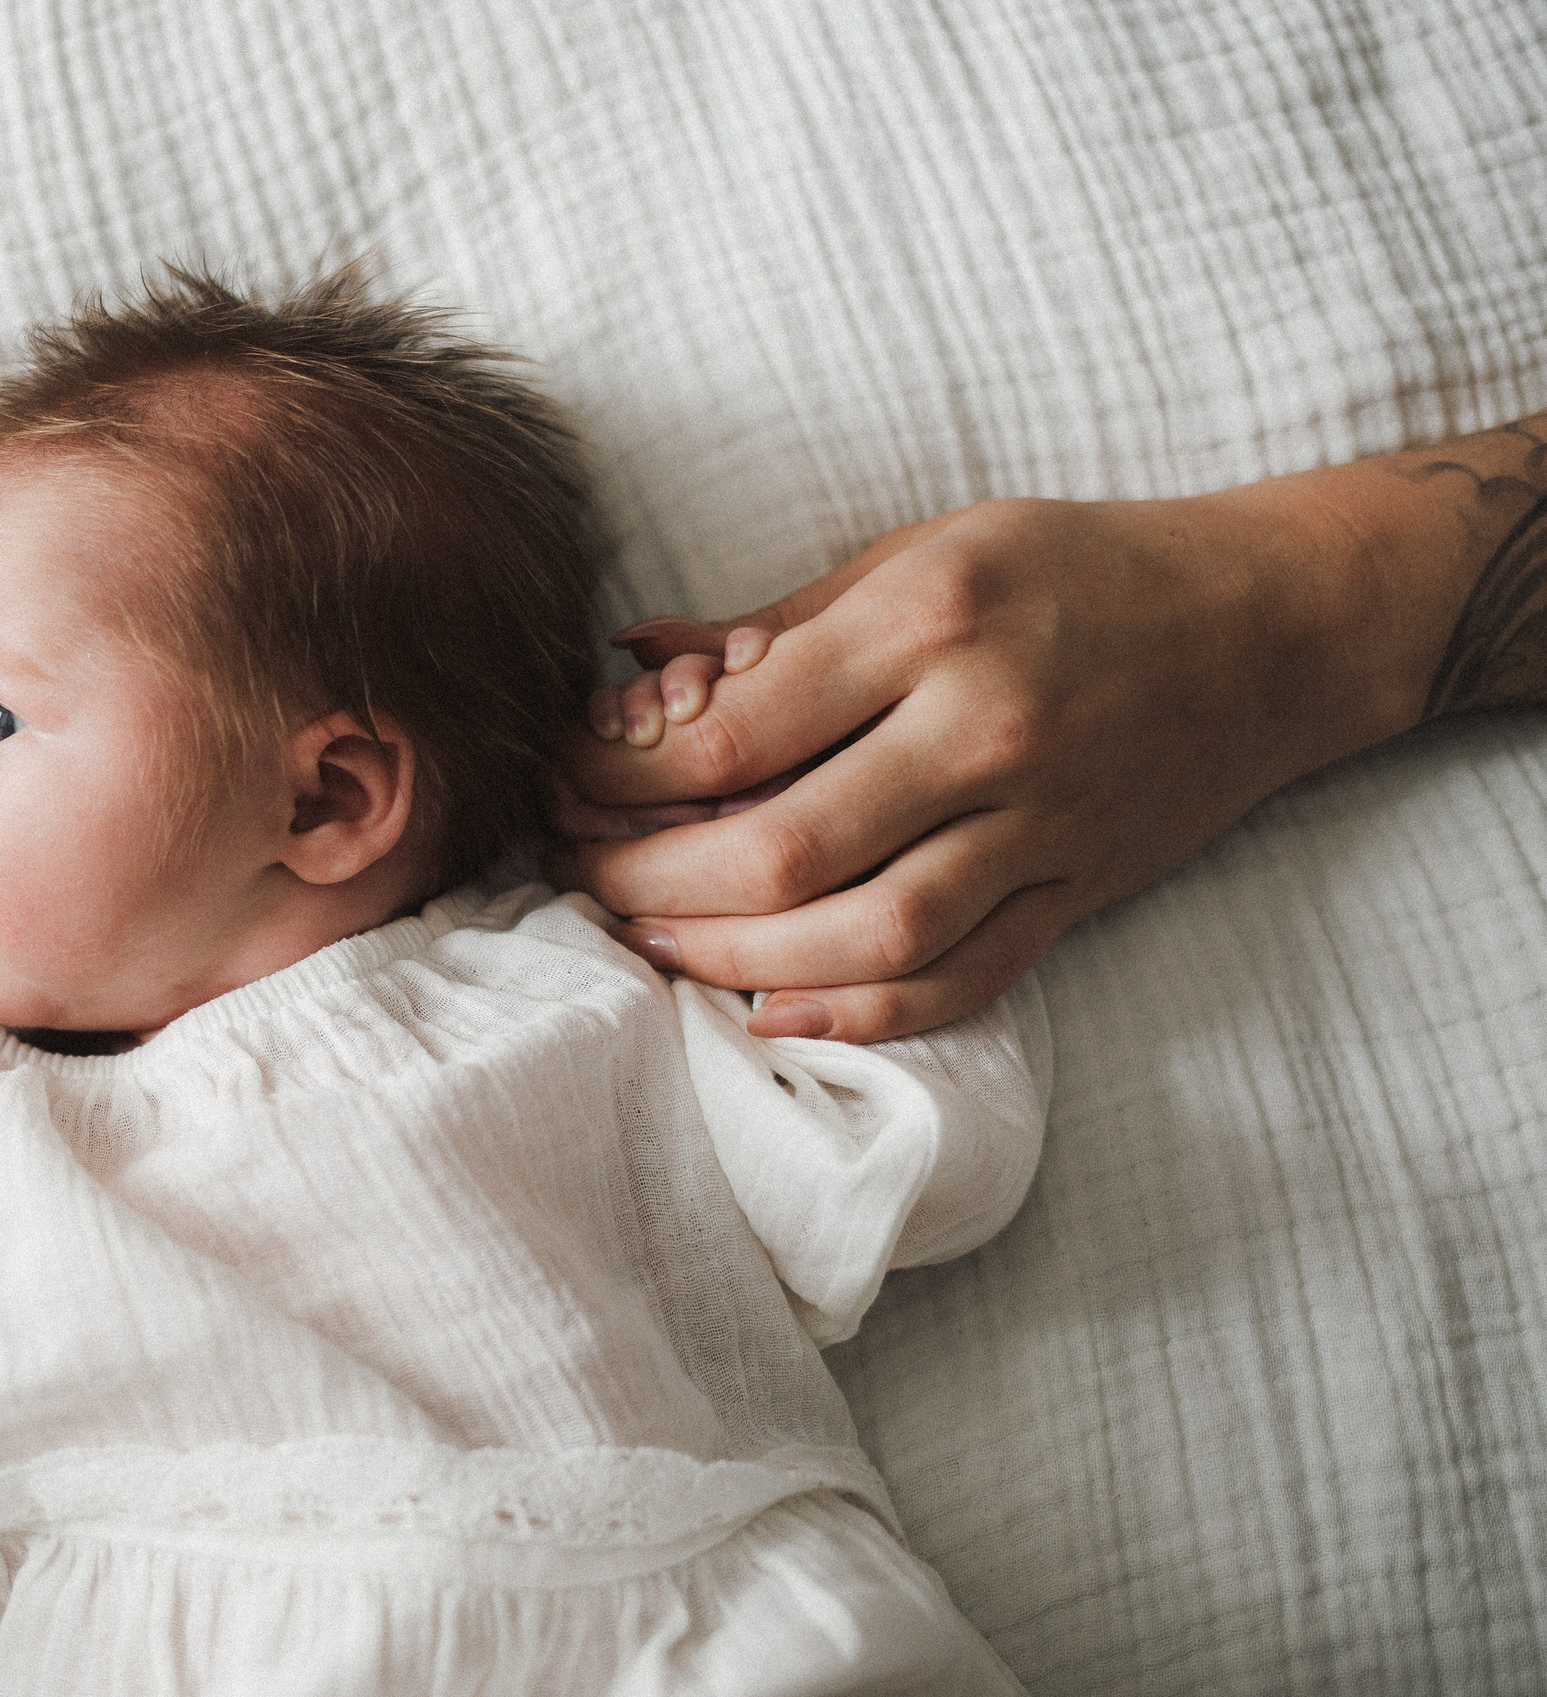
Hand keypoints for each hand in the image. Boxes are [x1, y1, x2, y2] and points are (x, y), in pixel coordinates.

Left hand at [561, 488, 1432, 1041]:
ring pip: (861, 938)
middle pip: (778, 851)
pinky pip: (957, 984)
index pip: (733, 734)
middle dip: (647, 880)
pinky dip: (854, 1013)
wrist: (1269, 625)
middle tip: (579, 873)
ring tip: (648, 942)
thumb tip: (632, 666)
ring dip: (729, 959)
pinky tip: (768, 1009)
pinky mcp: (1078, 895)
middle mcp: (988, 730)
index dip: (616, 772)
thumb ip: (776, 621)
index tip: (563, 775)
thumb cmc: (1074, 567)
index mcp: (934, 620)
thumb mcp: (922, 547)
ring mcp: (1043, 828)